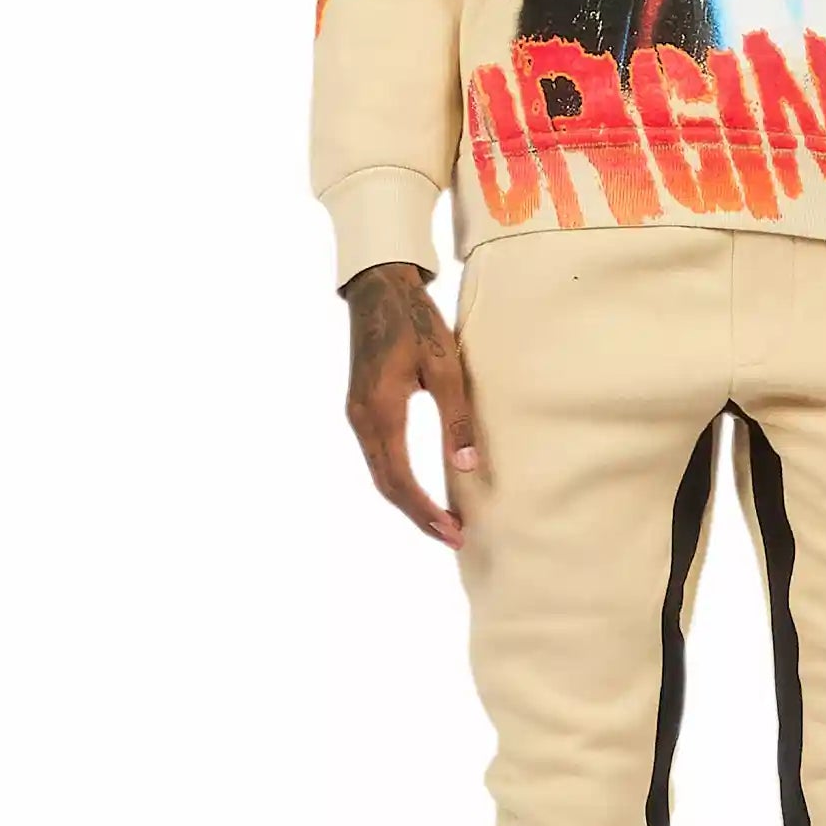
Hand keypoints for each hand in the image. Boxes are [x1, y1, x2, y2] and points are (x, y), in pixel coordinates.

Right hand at [342, 260, 480, 545]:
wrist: (379, 289)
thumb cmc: (417, 322)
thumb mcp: (445, 366)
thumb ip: (456, 417)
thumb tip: (468, 466)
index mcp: (381, 411)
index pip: (400, 479)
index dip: (426, 511)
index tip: (453, 530)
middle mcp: (361, 420)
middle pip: (386, 485)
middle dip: (418, 516)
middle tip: (453, 536)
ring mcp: (357, 415)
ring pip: (380, 474)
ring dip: (408, 501)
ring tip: (442, 521)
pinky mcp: (360, 409)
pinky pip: (377, 458)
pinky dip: (398, 481)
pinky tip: (420, 490)